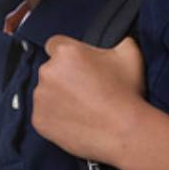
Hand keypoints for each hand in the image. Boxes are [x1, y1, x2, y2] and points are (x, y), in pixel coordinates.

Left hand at [32, 35, 150, 165]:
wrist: (124, 132)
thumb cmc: (127, 92)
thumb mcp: (130, 55)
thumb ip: (117, 40)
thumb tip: (116, 37)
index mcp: (65, 52)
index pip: (56, 45)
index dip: (68, 55)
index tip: (79, 66)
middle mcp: (46, 71)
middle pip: (51, 70)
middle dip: (64, 77)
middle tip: (86, 90)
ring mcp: (40, 97)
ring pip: (46, 92)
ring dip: (58, 97)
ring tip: (84, 108)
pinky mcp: (38, 119)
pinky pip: (44, 114)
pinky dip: (56, 118)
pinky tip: (77, 121)